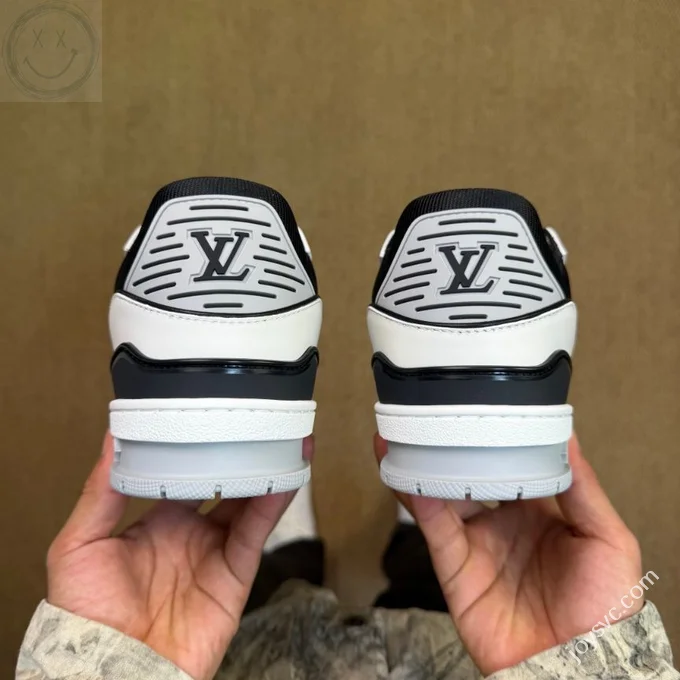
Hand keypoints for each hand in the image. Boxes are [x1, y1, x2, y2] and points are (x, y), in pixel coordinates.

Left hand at [47, 433, 308, 679]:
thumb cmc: (86, 616)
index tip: (208, 417)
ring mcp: (215, 552)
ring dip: (267, 472)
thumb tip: (112, 440)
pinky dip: (273, 505)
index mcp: (155, 520)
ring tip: (282, 440)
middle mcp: (190, 532)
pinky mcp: (235, 574)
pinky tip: (284, 478)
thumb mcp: (78, 546)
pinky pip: (258, 533)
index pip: (183, 472)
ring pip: (248, 502)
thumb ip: (100, 493)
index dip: (198, 447)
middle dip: (240, 454)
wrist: (114, 671)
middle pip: (223, 482)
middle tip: (254, 423)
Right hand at [375, 435, 642, 674]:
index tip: (483, 407)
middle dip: (449, 446)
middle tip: (432, 416)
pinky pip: (433, 526)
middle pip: (469, 473)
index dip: (495, 437)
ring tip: (403, 435)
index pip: (511, 462)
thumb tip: (568, 436)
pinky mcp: (454, 567)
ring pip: (442, 494)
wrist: (577, 666)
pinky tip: (406, 474)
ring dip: (421, 466)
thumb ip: (583, 488)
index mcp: (539, 509)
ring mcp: (476, 542)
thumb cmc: (605, 609)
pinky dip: (417, 499)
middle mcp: (503, 521)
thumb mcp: (608, 540)